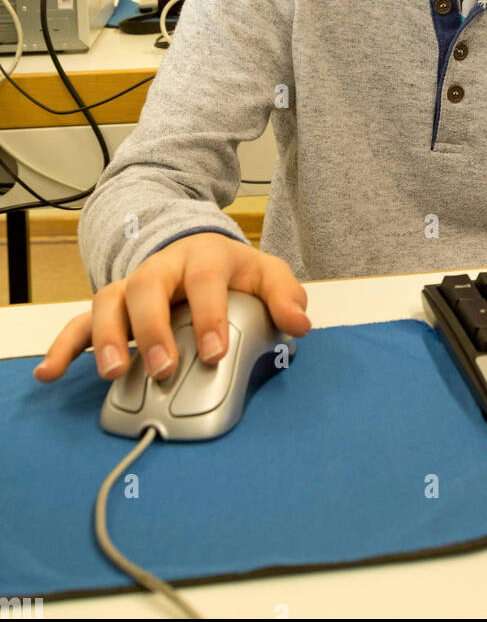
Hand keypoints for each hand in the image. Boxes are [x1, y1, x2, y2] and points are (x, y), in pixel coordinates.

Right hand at [32, 232, 310, 382]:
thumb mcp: (264, 273)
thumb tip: (300, 323)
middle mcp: (162, 269)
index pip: (205, 280)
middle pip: (148, 287)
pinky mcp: (111, 308)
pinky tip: (50, 372)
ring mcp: (131, 287)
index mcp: (204, 258)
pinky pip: (79, 324)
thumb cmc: (231, 270)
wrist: (194, 247)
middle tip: (164, 367)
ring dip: (107, 338)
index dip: (209, 314)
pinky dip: (64, 347)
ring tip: (115, 373)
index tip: (214, 352)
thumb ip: (285, 295)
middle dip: (153, 328)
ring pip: (108, 302)